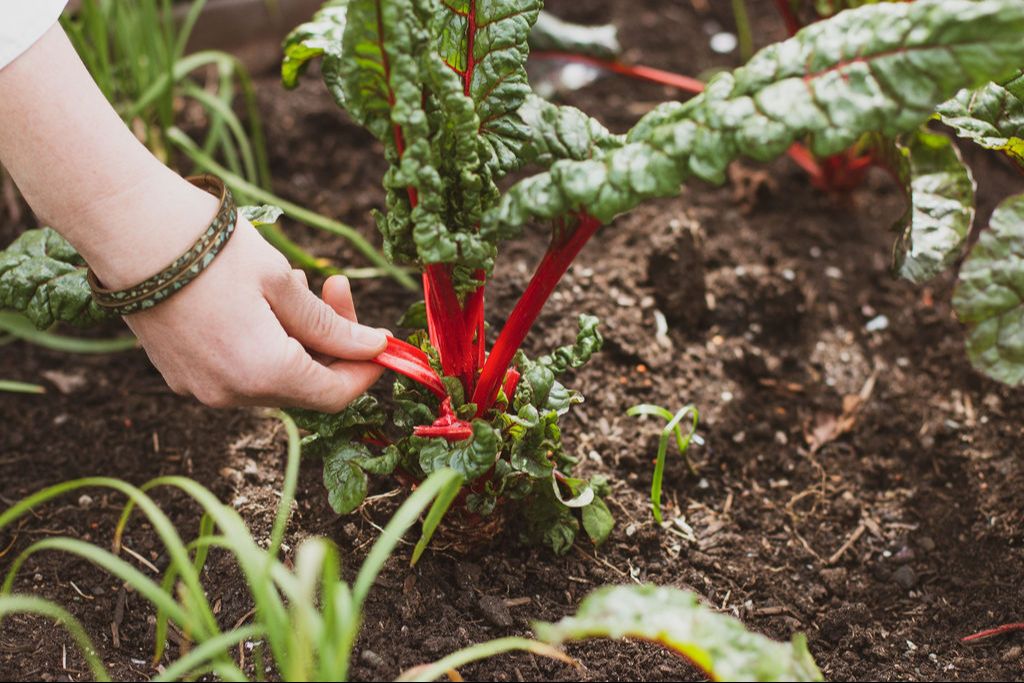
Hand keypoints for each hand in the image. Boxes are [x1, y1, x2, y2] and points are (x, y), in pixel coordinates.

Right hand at [124, 218, 387, 411]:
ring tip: (289, 280)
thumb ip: (330, 325)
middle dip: (330, 341)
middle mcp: (231, 395)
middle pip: (305, 385)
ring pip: (273, 376)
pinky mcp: (180, 375)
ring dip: (296, 337)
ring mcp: (201, 389)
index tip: (381, 337)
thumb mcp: (282, 284)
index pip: (336, 395)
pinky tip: (256, 297)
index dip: (365, 369)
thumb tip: (374, 348)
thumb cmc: (212, 250)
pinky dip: (262, 342)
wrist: (128, 232)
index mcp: (265, 375)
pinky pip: (239, 369)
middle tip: (335, 283)